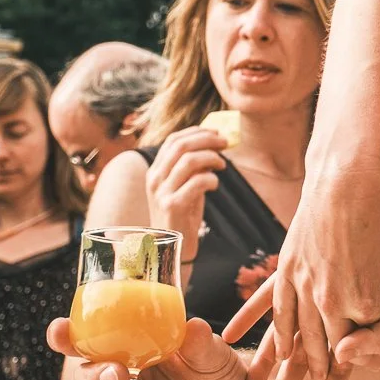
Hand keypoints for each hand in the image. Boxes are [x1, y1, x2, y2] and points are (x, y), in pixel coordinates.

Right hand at [145, 126, 226, 249]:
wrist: (172, 248)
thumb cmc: (182, 215)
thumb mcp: (184, 187)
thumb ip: (193, 168)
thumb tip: (214, 145)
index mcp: (155, 171)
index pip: (172, 140)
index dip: (196, 132)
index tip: (215, 132)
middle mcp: (154, 179)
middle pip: (180, 146)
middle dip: (206, 139)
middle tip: (225, 143)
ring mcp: (161, 193)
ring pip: (188, 161)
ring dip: (211, 158)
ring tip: (222, 165)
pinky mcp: (172, 206)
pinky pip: (196, 182)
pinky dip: (211, 179)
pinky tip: (215, 185)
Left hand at [223, 270, 379, 379]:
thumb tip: (361, 361)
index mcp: (359, 326)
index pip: (340, 372)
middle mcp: (336, 315)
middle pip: (307, 362)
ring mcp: (317, 293)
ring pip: (285, 337)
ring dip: (266, 363)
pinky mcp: (298, 269)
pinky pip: (270, 298)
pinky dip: (251, 314)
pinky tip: (229, 332)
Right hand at [269, 147, 379, 379]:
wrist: (349, 173)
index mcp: (366, 303)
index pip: (366, 343)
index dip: (372, 350)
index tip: (376, 355)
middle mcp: (332, 301)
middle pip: (333, 345)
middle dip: (336, 363)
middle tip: (335, 378)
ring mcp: (306, 285)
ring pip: (305, 335)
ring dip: (309, 358)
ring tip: (314, 373)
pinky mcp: (288, 269)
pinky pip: (281, 312)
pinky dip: (283, 335)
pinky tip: (284, 350)